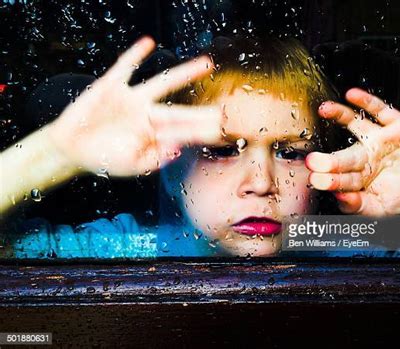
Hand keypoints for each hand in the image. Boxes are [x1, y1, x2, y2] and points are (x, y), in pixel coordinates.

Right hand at [46, 36, 221, 176]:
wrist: (72, 149)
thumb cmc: (103, 159)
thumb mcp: (132, 165)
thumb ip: (156, 158)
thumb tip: (180, 148)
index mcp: (154, 135)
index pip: (184, 133)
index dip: (204, 131)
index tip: (226, 131)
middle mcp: (148, 115)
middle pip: (181, 111)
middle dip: (203, 111)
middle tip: (228, 108)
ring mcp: (132, 100)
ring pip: (163, 84)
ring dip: (185, 74)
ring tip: (208, 64)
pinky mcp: (112, 88)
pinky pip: (125, 69)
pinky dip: (135, 56)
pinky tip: (149, 43)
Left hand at [306, 88, 399, 215]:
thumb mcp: (382, 208)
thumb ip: (360, 206)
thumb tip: (340, 199)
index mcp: (357, 177)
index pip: (340, 179)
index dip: (329, 180)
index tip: (317, 181)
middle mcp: (364, 156)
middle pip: (343, 156)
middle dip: (328, 159)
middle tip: (312, 161)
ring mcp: (378, 139)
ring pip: (355, 124)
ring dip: (339, 114)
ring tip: (324, 109)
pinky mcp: (396, 124)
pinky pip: (380, 110)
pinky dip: (366, 101)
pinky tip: (351, 95)